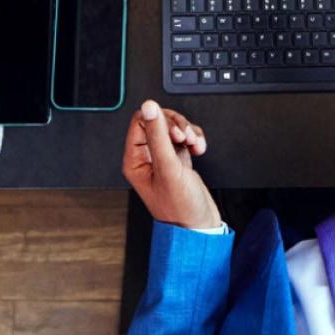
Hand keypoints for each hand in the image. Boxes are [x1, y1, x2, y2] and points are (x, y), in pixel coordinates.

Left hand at [122, 98, 221, 229]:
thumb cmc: (180, 209)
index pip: (140, 121)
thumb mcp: (168, 169)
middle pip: (158, 121)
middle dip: (176, 126)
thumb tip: (149, 107)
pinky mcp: (178, 160)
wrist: (200, 227)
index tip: (174, 132)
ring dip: (188, 131)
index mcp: (135, 160)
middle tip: (185, 138)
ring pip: (173, 127)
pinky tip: (198, 150)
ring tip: (193, 145)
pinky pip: (186, 136)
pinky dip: (195, 138)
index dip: (159, 121)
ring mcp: (163, 158)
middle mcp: (147, 157)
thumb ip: (158, 135)